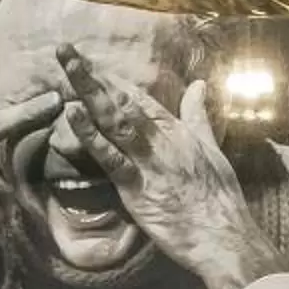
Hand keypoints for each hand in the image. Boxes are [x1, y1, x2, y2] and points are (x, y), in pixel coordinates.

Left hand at [54, 45, 287, 288]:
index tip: (89, 62)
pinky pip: (110, 158)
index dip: (112, 79)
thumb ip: (199, 117)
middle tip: (64, 51)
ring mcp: (148, 163)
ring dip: (87, 91)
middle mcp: (161, 140)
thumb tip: (199, 85)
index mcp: (177, 131)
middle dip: (92, 75)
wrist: (224, 238)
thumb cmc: (221, 200)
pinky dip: (91, 135)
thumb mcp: (212, 150)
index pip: (139, 98)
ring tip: (65, 68)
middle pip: (121, 101)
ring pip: (113, 120)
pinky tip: (73, 113)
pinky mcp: (137, 189)